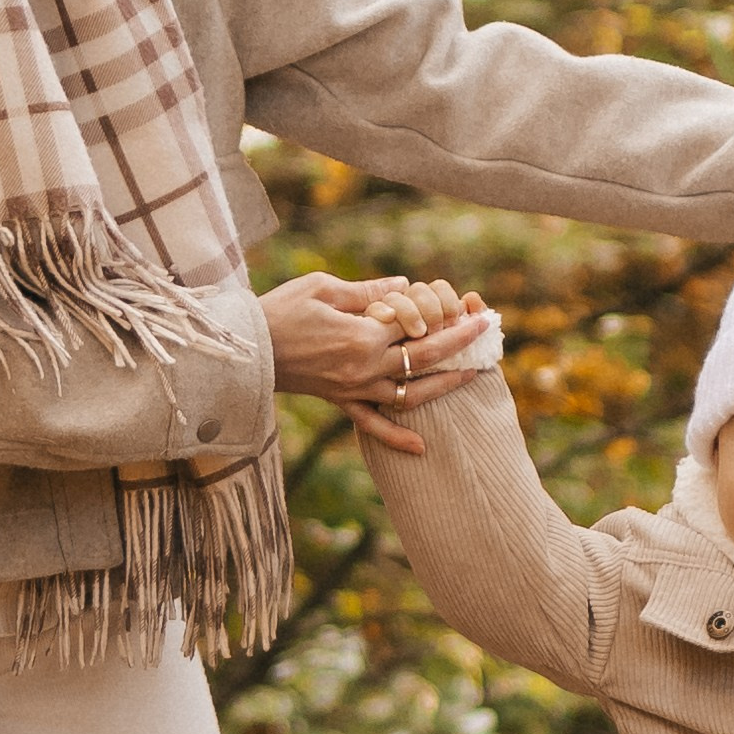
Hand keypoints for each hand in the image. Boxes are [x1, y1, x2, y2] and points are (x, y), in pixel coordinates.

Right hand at [261, 272, 487, 454]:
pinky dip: (398, 439)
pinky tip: (422, 447)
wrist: (246, 350)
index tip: (469, 307)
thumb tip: (404, 286)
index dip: (445, 316)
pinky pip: (373, 424)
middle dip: (460, 344)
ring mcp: (354, 389)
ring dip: (444, 386)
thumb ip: (368, 291)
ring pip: (410, 395)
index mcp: (362, 336)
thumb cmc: (280, 311)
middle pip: (424, 358)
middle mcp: (364, 367)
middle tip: (487, 330)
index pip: (416, 325)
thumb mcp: (323, 288)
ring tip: (471, 374)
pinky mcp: (341, 402)